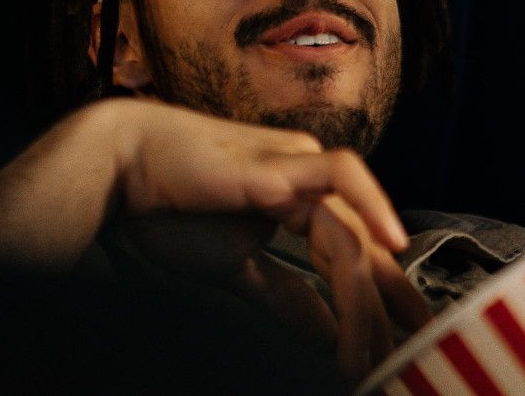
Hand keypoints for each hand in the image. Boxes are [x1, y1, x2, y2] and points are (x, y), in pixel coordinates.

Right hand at [111, 100, 431, 378]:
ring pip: (352, 233)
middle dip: (384, 312)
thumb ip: (281, 295)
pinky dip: (372, 205)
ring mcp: (298, 166)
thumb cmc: (165, 209)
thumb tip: (321, 335)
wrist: (119, 172)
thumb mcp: (235, 269)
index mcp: (298, 200)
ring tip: (367, 347)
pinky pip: (342, 177)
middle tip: (398, 361)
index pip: (356, 253)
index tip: (406, 342)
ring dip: (365, 297)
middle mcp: (307, 180)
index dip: (386, 299)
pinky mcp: (281, 163)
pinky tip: (391, 243)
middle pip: (363, 249)